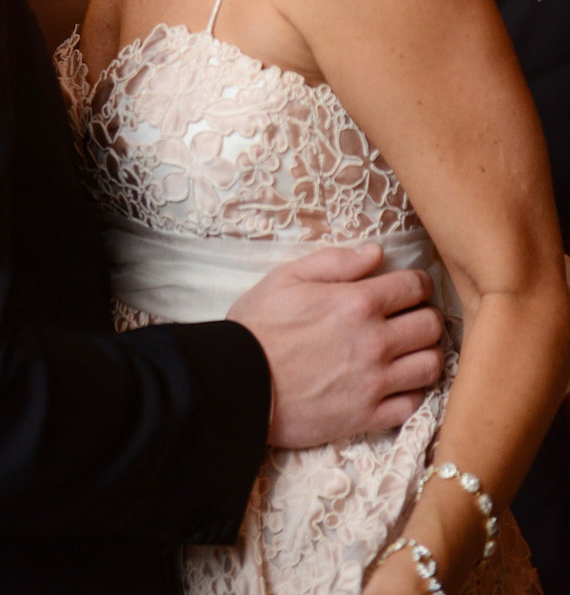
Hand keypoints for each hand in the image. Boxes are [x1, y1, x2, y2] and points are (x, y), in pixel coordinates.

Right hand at [227, 242, 442, 448]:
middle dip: (426, 315)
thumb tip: (376, 253)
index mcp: (358, 302)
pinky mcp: (368, 416)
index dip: (419, 283)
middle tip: (411, 316)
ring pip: (431, 365)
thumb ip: (336, 261)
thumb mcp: (287, 277)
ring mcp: (375, 382)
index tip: (411, 287)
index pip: (415, 287)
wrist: (238, 383)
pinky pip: (414, 404)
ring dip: (426, 353)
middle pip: (431, 325)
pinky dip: (412, 391)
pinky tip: (396, 382)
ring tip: (409, 350)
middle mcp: (375, 341)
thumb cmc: (258, 326)